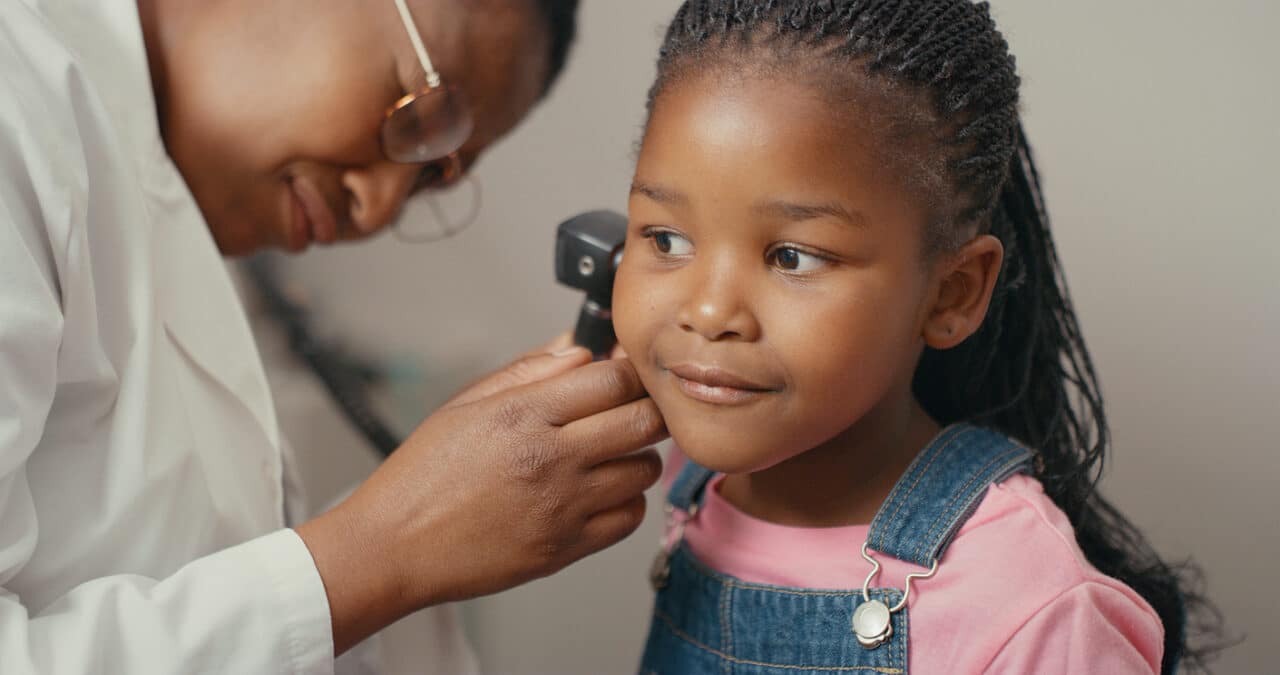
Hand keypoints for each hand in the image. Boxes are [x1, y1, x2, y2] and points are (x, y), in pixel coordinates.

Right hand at [298, 347, 665, 653]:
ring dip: (637, 456)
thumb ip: (529, 371)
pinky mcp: (565, 548)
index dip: (630, 371)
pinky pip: (629, 518)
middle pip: (644, 421)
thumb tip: (579, 348)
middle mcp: (550, 458)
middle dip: (648, 408)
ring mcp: (562, 506)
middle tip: (633, 408)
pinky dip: (626, 501)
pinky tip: (600, 492)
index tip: (627, 373)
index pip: (614, 379)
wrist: (394, 546)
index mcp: (523, 414)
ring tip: (610, 453)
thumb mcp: (465, 404)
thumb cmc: (422, 475)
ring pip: (644, 470)